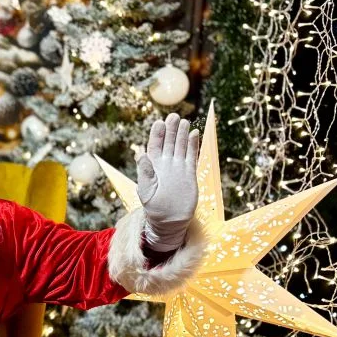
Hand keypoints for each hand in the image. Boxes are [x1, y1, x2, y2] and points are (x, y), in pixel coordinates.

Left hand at [136, 113, 199, 251]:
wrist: (169, 221)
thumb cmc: (154, 208)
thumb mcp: (145, 191)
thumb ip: (145, 173)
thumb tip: (142, 154)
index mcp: (152, 166)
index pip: (154, 146)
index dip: (157, 134)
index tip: (159, 122)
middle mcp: (165, 164)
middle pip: (169, 142)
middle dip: (170, 129)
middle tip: (173, 116)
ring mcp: (178, 167)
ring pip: (180, 146)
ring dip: (182, 134)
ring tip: (184, 121)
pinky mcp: (189, 173)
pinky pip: (191, 156)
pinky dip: (193, 145)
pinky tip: (194, 134)